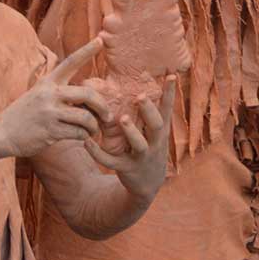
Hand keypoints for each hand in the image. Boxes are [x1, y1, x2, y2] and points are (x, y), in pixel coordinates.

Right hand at [0, 39, 114, 156]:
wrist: (2, 132)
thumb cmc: (25, 113)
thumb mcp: (38, 92)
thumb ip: (59, 90)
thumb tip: (85, 94)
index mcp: (48, 81)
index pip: (71, 62)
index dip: (87, 50)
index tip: (101, 40)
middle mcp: (50, 94)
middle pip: (88, 94)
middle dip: (103, 106)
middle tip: (108, 115)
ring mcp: (50, 113)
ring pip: (86, 117)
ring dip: (94, 126)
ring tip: (92, 130)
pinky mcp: (50, 132)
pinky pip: (78, 133)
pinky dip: (84, 136)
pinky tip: (81, 137)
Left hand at [84, 80, 172, 194]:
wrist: (148, 184)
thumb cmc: (147, 147)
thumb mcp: (151, 132)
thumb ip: (144, 113)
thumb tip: (127, 83)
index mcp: (160, 131)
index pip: (166, 109)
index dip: (169, 93)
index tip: (171, 75)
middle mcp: (154, 143)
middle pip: (156, 125)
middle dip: (149, 111)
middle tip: (140, 96)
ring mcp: (142, 157)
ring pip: (139, 145)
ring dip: (131, 132)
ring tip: (122, 118)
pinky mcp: (126, 168)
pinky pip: (111, 161)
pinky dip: (98, 153)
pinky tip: (87, 141)